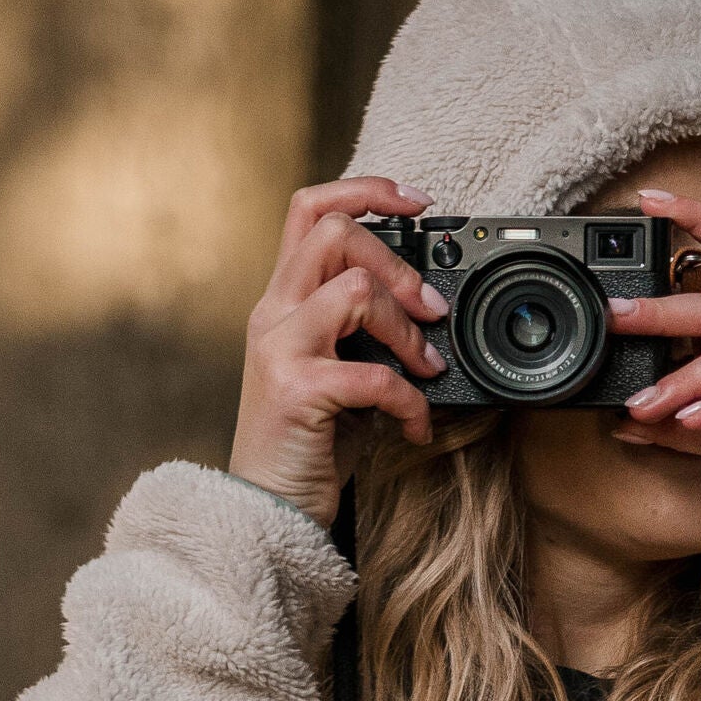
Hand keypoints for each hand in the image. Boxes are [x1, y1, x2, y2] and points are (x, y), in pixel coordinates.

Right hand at [228, 178, 451, 527]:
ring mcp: (281, 349)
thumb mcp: (335, 372)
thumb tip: (427, 309)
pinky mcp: (297, 391)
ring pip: (356, 289)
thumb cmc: (308, 444)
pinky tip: (416, 427)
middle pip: (335, 233)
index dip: (365, 191)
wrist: (268, 509)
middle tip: (433, 312)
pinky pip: (373, 374)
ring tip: (427, 370)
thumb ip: (360, 332)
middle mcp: (273, 315)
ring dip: (408, 330)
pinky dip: (410, 401)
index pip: (310, 209)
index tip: (417, 203)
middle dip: (399, 265)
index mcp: (282, 302)